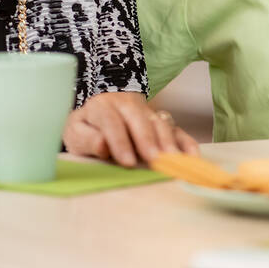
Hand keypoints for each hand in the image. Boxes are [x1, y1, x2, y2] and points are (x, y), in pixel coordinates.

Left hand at [63, 92, 198, 165]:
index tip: (127, 162)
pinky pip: (177, 130)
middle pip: (139, 119)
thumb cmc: (88, 128)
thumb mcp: (75, 132)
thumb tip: (103, 145)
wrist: (102, 111)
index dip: (120, 141)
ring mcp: (148, 112)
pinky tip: (192, 157)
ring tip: (173, 161)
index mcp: (101, 107)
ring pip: (160, 122)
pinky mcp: (162, 122)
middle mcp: (127, 105)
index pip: (111, 122)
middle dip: (148, 140)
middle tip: (155, 159)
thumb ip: (86, 139)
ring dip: (168, 142)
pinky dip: (186, 142)